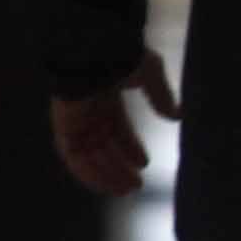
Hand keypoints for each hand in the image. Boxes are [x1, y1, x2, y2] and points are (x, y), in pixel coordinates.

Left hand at [45, 49, 179, 194]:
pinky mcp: (63, 125)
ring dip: (106, 174)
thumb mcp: (149, 74)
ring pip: (89, 154)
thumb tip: (177, 115)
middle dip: (118, 166)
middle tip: (135, 186)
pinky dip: (86, 172)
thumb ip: (161, 95)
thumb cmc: (121, 57)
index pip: (117, 128)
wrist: (94, 50)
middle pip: (103, 146)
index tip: (143, 164)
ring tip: (126, 190)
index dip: (130, 147)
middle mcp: (90, 109)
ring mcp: (75, 118)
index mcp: (108, 96)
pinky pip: (72, 156)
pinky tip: (104, 185)